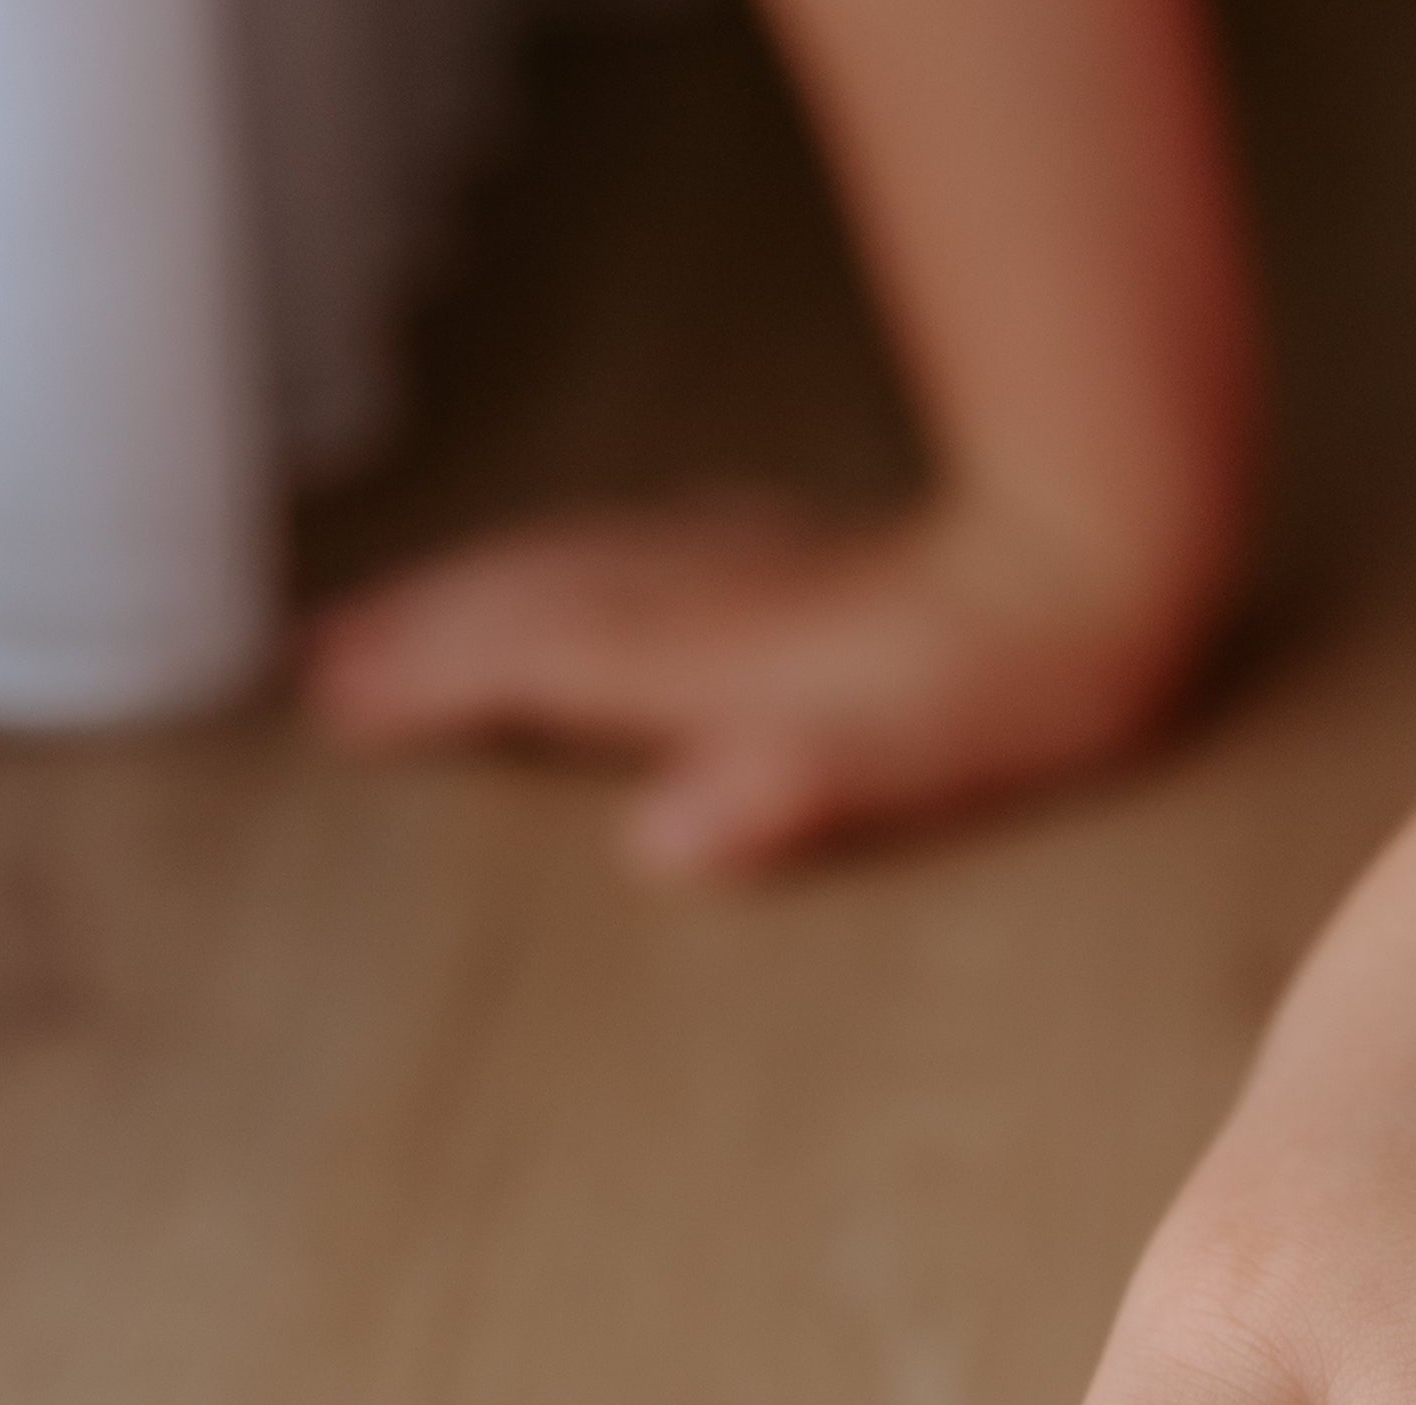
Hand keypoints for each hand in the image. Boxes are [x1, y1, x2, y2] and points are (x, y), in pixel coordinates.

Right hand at [303, 489, 1208, 880]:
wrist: (1094, 570)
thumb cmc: (1002, 694)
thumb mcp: (907, 764)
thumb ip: (782, 796)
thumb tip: (667, 842)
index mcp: (708, 656)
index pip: (534, 660)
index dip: (431, 682)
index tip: (339, 705)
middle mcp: (701, 594)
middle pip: (525, 601)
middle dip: (417, 631)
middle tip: (321, 664)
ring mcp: (734, 563)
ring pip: (565, 565)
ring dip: (470, 591)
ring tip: (392, 620)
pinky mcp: (776, 553)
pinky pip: (619, 552)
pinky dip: (553, 569)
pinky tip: (554, 581)